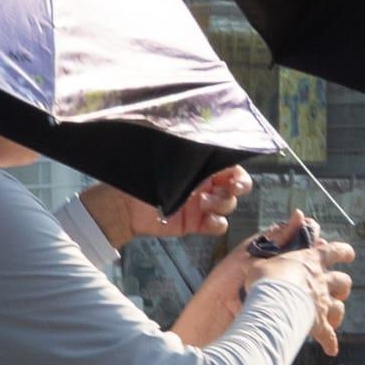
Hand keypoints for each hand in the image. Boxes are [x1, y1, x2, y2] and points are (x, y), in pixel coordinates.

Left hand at [82, 167, 250, 251]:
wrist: (126, 205)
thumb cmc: (144, 175)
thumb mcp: (167, 159)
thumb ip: (188, 153)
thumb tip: (205, 139)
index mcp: (201, 165)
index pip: (230, 165)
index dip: (238, 169)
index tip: (235, 174)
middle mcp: (206, 184)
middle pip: (237, 186)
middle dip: (238, 186)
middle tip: (230, 188)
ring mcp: (202, 204)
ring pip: (229, 205)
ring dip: (221, 203)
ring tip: (201, 201)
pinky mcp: (196, 223)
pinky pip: (219, 225)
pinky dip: (217, 223)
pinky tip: (206, 219)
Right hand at [239, 210, 355, 355]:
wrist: (272, 302)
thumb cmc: (267, 277)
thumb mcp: (270, 250)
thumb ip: (286, 234)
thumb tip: (298, 214)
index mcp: (312, 262)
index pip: (335, 252)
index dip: (343, 252)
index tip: (347, 253)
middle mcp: (322, 282)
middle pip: (343, 281)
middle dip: (343, 284)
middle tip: (339, 286)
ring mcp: (322, 304)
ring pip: (340, 306)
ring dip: (338, 309)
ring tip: (334, 313)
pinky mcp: (318, 324)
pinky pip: (328, 336)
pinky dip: (330, 342)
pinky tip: (331, 349)